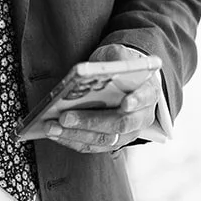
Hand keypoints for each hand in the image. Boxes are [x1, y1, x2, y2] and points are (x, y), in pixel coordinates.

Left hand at [41, 44, 161, 153]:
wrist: (120, 81)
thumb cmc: (117, 67)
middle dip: (91, 121)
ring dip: (75, 134)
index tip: (125, 103)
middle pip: (120, 124)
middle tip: (65, 117)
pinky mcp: (110, 142)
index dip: (137, 101)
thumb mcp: (117, 54)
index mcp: (148, 92)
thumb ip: (115, 57)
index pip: (145, 97)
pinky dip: (72, 140)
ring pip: (104, 139)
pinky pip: (92, 146)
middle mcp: (141, 116)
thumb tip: (103, 66)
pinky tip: (54, 133)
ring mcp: (127, 133)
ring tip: (51, 127)